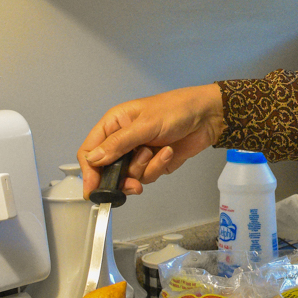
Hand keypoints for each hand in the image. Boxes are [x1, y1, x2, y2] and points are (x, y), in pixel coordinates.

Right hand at [77, 84, 224, 197]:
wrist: (207, 116)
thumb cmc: (176, 110)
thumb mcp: (145, 124)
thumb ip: (119, 143)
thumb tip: (94, 159)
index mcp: (114, 124)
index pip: (90, 150)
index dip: (90, 170)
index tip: (94, 188)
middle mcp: (123, 140)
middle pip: (108, 169)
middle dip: (119, 178)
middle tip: (131, 184)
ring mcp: (138, 153)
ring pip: (128, 176)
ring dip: (143, 168)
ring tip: (156, 151)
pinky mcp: (154, 163)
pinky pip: (148, 176)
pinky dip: (158, 167)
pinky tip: (168, 152)